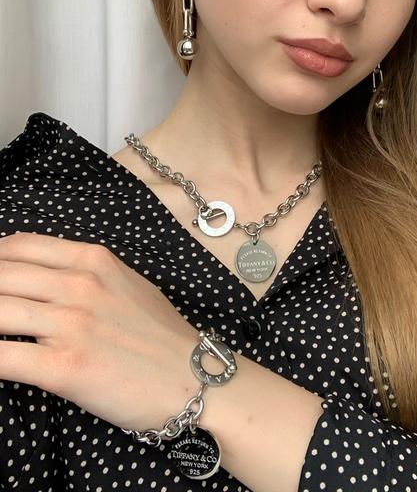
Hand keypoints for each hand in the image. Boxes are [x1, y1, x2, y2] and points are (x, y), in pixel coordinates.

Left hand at [0, 232, 200, 431]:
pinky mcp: (64, 368)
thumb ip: (81, 272)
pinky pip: (1, 357)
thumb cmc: (158, 334)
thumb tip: (33, 274)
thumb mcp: (124, 283)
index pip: (20, 246)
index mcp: (93, 259)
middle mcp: (79, 285)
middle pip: (0, 275)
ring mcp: (72, 325)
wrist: (193, 376)